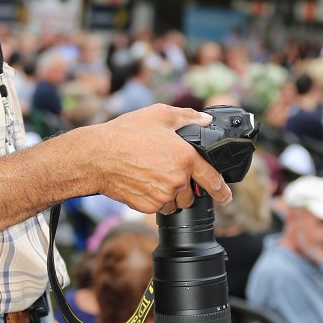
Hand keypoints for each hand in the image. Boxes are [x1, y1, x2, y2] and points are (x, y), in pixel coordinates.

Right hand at [92, 105, 232, 214]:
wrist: (97, 157)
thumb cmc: (125, 134)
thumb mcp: (159, 115)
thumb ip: (188, 117)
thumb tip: (206, 120)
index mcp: (186, 157)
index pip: (213, 180)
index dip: (222, 191)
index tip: (226, 197)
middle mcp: (177, 180)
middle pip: (191, 194)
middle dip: (184, 185)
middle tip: (165, 170)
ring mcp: (163, 195)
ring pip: (175, 202)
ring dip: (169, 194)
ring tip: (151, 175)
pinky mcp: (148, 206)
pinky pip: (158, 206)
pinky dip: (154, 198)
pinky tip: (141, 182)